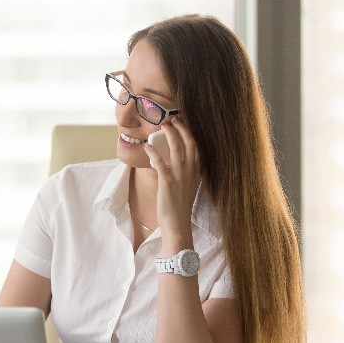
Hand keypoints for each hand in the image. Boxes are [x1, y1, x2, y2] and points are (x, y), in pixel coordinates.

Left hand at [143, 116, 201, 240]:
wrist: (177, 223)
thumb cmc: (179, 206)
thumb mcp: (187, 186)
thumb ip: (184, 173)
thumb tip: (173, 163)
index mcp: (196, 171)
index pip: (196, 147)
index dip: (189, 133)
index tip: (182, 123)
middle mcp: (190, 171)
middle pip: (189, 143)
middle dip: (181, 128)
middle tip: (172, 119)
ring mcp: (180, 176)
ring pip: (176, 148)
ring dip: (169, 134)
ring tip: (162, 126)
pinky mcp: (167, 182)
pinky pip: (160, 162)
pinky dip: (153, 152)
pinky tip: (147, 146)